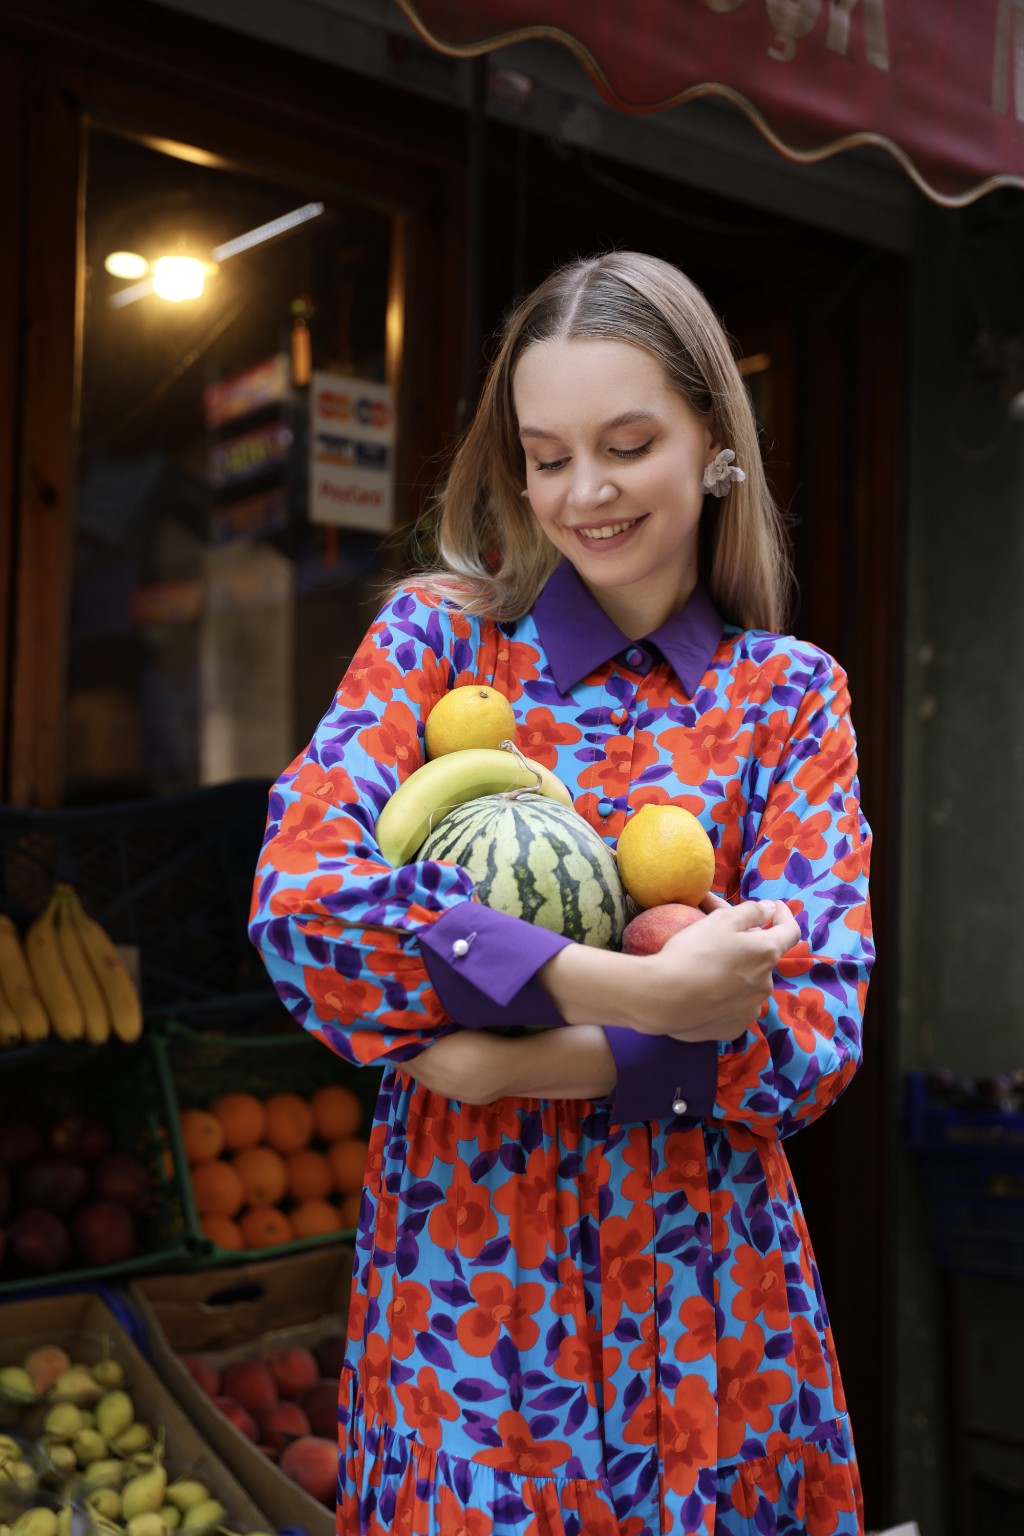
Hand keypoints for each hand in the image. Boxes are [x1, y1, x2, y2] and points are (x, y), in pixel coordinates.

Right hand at [643, 896, 800, 1041]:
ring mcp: (751, 1009)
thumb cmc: (695, 952)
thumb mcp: (721, 920)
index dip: (783, 915)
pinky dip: (726, 998)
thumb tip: (769, 910)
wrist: (665, 998)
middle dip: (750, 947)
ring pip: (749, 985)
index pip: (790, 931)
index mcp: (767, 953)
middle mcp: (766, 983)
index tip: (773, 907)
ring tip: (710, 967)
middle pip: (764, 959)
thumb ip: (751, 911)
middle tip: (723, 938)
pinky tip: (706, 993)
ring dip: (738, 974)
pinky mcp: (734, 1027)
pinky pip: (735, 1007)